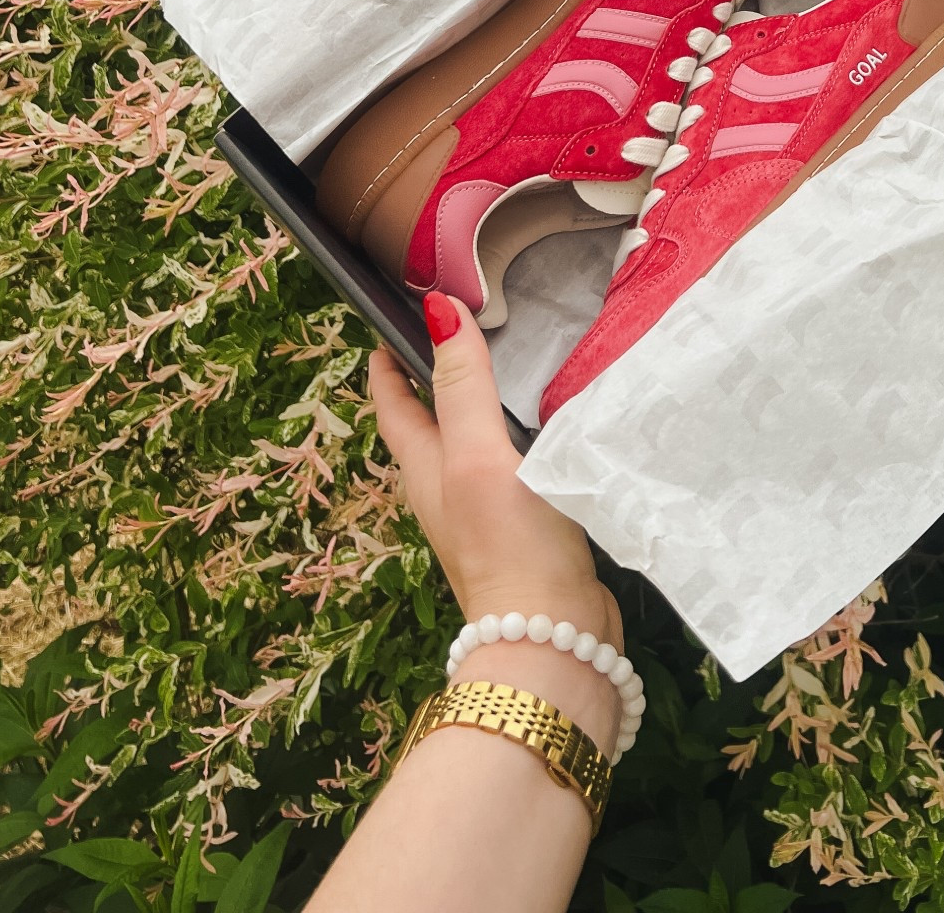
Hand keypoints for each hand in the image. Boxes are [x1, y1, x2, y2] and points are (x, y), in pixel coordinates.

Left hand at [368, 297, 621, 647]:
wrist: (553, 636)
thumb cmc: (506, 544)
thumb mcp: (476, 453)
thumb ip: (461, 385)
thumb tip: (436, 309)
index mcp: (423, 466)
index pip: (393, 399)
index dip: (390, 354)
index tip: (402, 307)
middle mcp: (446, 485)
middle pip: (431, 417)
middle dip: (439, 368)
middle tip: (467, 317)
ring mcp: (484, 508)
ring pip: (474, 439)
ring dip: (485, 400)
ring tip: (516, 355)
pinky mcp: (524, 525)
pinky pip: (513, 464)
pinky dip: (522, 432)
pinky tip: (554, 419)